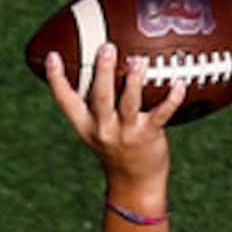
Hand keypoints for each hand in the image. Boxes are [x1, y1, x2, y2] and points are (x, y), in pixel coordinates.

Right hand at [42, 43, 184, 203]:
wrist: (135, 183)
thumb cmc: (117, 148)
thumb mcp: (98, 129)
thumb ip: (97, 104)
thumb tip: (101, 66)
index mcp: (86, 126)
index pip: (66, 101)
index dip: (57, 80)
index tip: (52, 57)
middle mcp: (103, 129)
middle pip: (100, 98)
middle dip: (102, 73)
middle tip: (106, 48)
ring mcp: (126, 133)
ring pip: (128, 104)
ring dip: (134, 82)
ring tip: (138, 61)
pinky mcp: (148, 136)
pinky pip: (161, 114)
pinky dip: (172, 99)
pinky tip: (179, 83)